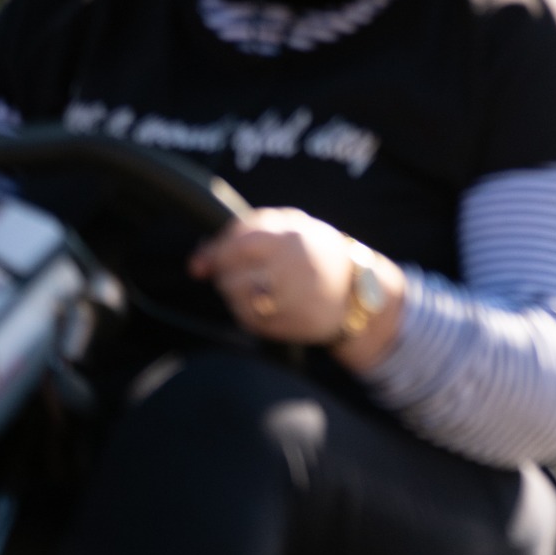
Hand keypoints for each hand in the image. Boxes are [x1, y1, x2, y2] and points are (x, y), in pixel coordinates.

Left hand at [190, 207, 371, 345]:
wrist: (356, 295)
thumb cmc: (320, 256)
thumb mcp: (296, 228)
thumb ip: (250, 230)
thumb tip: (199, 259)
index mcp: (294, 239)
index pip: (238, 243)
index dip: (217, 250)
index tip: (208, 258)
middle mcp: (290, 270)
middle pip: (230, 273)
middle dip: (224, 271)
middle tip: (238, 269)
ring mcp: (287, 301)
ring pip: (233, 296)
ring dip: (234, 290)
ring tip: (257, 284)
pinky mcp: (282, 326)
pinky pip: (245, 317)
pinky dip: (245, 308)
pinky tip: (264, 301)